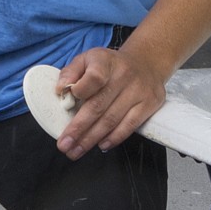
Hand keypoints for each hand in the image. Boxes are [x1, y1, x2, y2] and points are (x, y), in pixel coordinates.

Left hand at [54, 46, 168, 158]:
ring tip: (77, 151)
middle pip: (98, 106)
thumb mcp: (87, 59)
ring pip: (112, 119)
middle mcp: (123, 76)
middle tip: (64, 145)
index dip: (80, 91)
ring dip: (92, 139)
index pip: (93, 77)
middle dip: (79, 129)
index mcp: (104, 62)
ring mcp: (138, 91)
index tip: (68, 103)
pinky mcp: (150, 104)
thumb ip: (71, 72)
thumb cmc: (109, 65)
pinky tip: (101, 145)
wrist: (146, 63)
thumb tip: (60, 89)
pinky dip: (114, 138)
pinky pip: (130, 125)